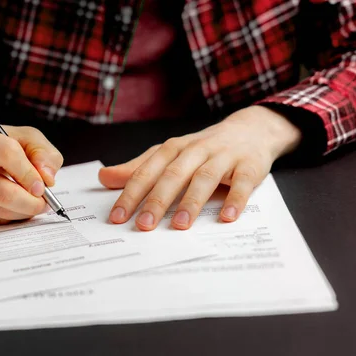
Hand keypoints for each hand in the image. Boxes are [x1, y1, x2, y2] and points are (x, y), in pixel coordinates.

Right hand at [0, 124, 62, 224]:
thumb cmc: (0, 147)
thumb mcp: (25, 139)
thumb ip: (43, 153)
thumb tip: (47, 178)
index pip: (6, 153)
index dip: (29, 173)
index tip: (43, 186)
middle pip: (1, 192)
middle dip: (30, 202)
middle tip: (43, 203)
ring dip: (22, 211)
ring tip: (30, 202)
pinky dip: (9, 217)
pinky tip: (10, 205)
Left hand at [99, 106, 302, 230]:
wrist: (251, 130)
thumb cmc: (202, 149)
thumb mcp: (168, 155)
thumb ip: (137, 168)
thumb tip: (104, 178)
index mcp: (172, 149)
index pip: (146, 172)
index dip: (130, 194)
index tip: (117, 217)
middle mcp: (195, 150)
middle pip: (172, 175)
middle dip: (156, 200)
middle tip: (144, 225)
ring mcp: (223, 157)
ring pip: (204, 178)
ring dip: (192, 201)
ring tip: (180, 224)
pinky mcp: (249, 166)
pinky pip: (242, 183)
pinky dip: (236, 199)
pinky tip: (227, 217)